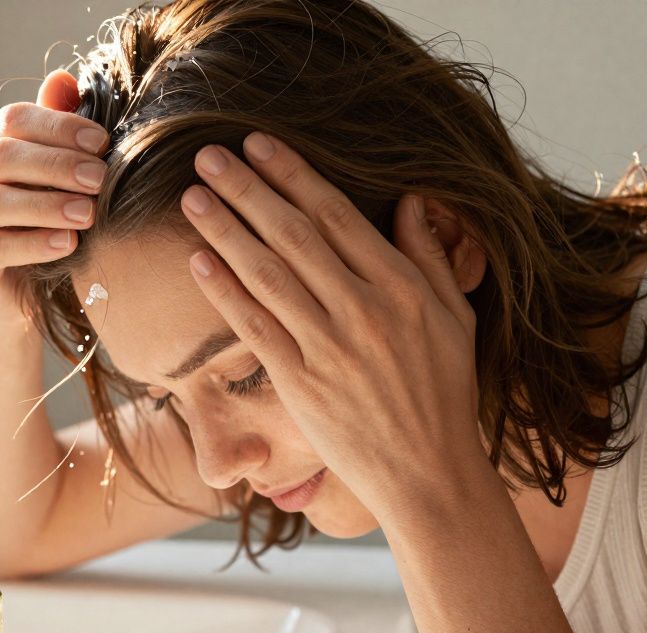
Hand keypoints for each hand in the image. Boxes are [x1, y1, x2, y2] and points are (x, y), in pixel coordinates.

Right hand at [0, 71, 109, 322]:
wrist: (23, 288)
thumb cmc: (45, 219)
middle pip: (2, 156)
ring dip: (46, 204)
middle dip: (56, 164)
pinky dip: (34, 243)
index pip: (13, 119)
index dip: (57, 126)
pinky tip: (68, 243)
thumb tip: (63, 79)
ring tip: (88, 213)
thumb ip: (58, 129)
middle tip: (100, 178)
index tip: (101, 141)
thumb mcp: (57, 174)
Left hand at [181, 133, 483, 515]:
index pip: (336, 215)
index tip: (257, 144)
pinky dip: (224, 291)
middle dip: (247, 189)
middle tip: (207, 155)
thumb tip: (413, 199)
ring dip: (225, 230)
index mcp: (401, 286)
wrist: (429, 473)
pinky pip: (254, 326)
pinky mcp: (300, 383)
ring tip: (192, 197)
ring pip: (267, 274)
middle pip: (293, 234)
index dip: (292, 175)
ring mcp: (329, 346)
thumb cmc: (443, 393)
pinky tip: (197, 260)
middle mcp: (364, 309)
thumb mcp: (454, 317)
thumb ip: (430, 256)